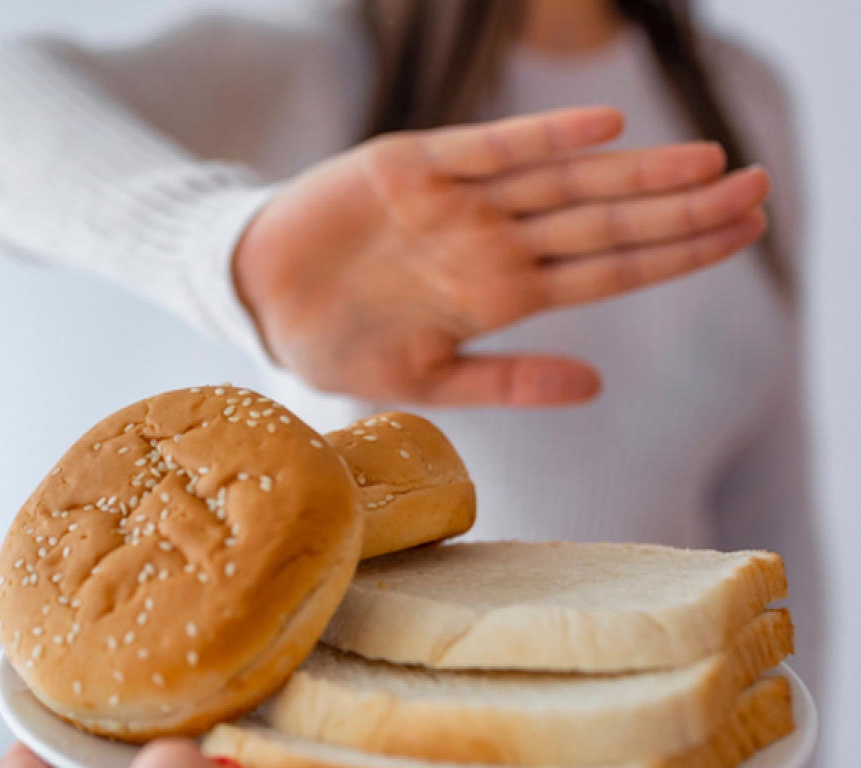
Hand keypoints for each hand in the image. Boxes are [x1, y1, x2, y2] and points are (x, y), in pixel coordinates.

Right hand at [234, 106, 770, 405]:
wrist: (258, 301)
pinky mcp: (409, 169)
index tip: (745, 234)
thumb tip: (600, 385)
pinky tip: (603, 132)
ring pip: (561, 183)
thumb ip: (508, 380)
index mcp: (499, 294)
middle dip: (681, 209)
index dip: (677, 252)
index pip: (610, 271)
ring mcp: (455, 204)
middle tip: (760, 188)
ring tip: (708, 163)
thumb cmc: (339, 343)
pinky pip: (486, 151)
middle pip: (603, 222)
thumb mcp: (425, 379)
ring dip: (633, 174)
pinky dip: (541, 141)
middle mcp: (490, 242)